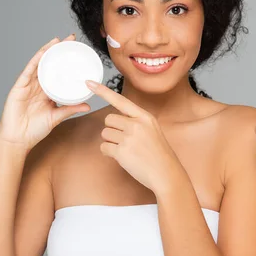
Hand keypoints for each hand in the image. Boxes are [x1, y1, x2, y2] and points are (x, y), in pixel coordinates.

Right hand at [0, 35, 89, 151]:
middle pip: (50, 63)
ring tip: (59, 40)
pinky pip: (29, 71)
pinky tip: (43, 52)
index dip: (67, 60)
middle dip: (59, 50)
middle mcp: (38, 85)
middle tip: (72, 38)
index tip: (79, 50)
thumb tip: (88, 105)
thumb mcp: (57, 117)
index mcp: (47, 90)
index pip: (58, 71)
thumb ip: (70, 109)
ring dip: (48, 50)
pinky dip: (36, 60)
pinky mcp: (19, 87)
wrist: (18, 140)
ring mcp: (28, 85)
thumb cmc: (35, 129)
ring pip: (39, 63)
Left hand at [86, 80, 178, 194]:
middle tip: (126, 140)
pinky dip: (109, 153)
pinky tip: (123, 157)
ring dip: (111, 142)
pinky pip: (104, 147)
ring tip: (126, 150)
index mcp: (145, 117)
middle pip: (109, 119)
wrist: (166, 172)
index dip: (103, 91)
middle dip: (113, 130)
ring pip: (105, 133)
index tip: (89, 83)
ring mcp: (129, 138)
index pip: (120, 100)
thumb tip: (115, 120)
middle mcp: (136, 124)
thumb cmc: (158, 153)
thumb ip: (136, 122)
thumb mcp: (152, 130)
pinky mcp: (122, 151)